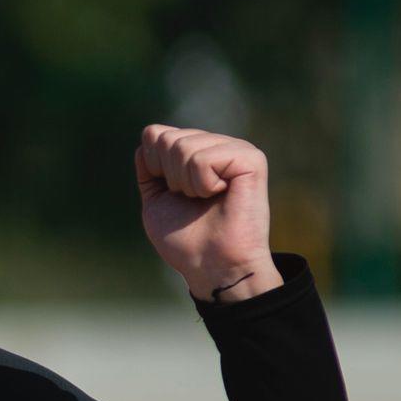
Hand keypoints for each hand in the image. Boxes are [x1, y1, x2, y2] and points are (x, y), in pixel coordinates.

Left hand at [135, 125, 282, 302]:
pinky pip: (203, 160)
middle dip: (169, 177)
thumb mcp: (156, 200)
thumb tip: (150, 134)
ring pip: (182, 148)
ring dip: (186, 185)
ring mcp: (236, 149)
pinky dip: (203, 185)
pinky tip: (221, 196)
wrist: (211, 266)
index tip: (173, 194)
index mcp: (197, 152)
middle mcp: (217, 145)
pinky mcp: (251, 159)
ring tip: (207, 200)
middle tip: (193, 200)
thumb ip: (150, 169)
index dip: (154, 168)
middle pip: (166, 138)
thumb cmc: (186, 240)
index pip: (155, 134)